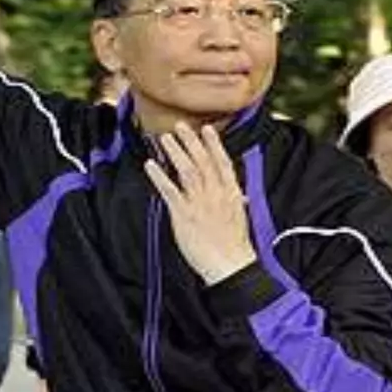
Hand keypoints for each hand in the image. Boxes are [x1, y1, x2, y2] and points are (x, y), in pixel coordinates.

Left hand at [144, 122, 257, 285]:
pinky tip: (151, 165)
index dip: (214, 144)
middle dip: (191, 142)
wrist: (230, 265)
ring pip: (187, 171)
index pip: (222, 162)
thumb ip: (236, 201)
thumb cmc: (235, 246)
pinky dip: (159, 176)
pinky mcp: (184, 215)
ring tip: (164, 139)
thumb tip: (239, 194)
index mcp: (231, 193)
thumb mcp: (240, 218)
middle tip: (180, 126)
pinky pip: (169, 191)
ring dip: (175, 152)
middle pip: (202, 161)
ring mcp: (199, 203)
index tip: (207, 129)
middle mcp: (215, 193)